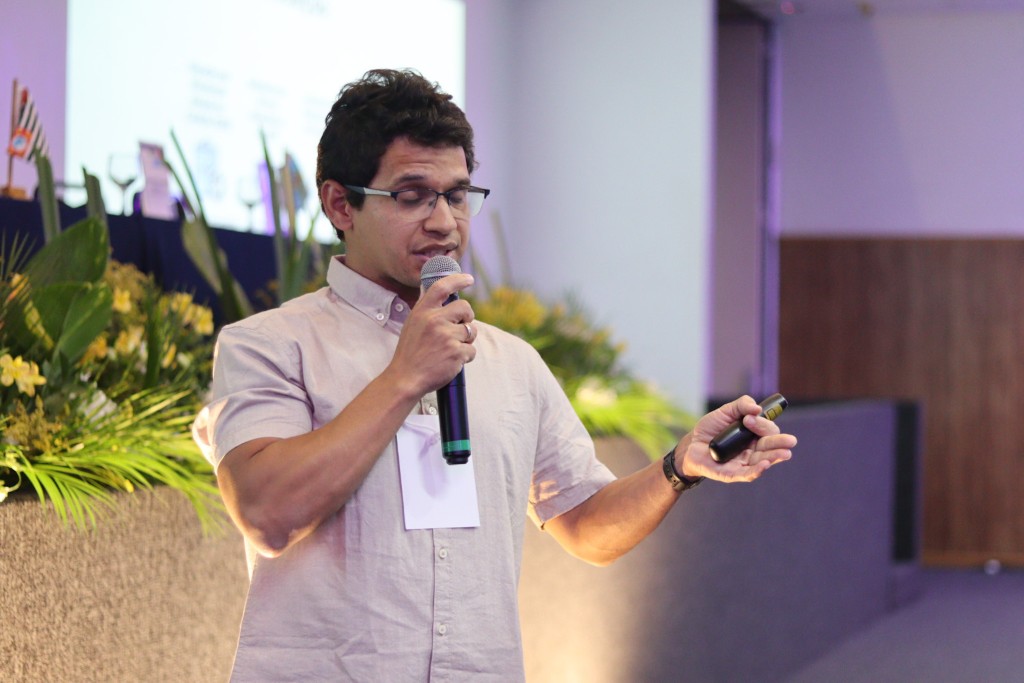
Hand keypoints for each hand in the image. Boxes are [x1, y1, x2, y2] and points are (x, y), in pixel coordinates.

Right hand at [388, 273, 476, 395]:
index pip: (442, 287)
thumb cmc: (411, 353)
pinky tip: (452, 361)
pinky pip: (472, 350)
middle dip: (468, 318)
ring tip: (450, 349)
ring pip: (471, 331)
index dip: (458, 280)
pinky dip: (465, 357)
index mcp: (422, 311)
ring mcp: (446, 336)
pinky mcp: (456, 352)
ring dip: (466, 340)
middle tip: (461, 327)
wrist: (406, 379)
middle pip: (465, 308)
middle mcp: (435, 320)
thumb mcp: (412, 324)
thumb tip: (443, 295)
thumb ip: (427, 310)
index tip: (468, 279)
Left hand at [674, 395, 795, 482]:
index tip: (749, 419)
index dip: (762, 425)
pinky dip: (757, 470)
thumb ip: (741, 405)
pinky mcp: (733, 474)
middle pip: (770, 447)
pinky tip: (765, 465)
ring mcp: (744, 463)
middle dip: (780, 444)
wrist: (691, 444)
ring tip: (785, 453)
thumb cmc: (710, 429)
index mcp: (754, 436)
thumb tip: (757, 408)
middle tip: (790, 441)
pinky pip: (747, 474)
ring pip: (762, 461)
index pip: (767, 431)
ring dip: (774, 457)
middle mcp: (753, 450)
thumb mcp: (725, 412)